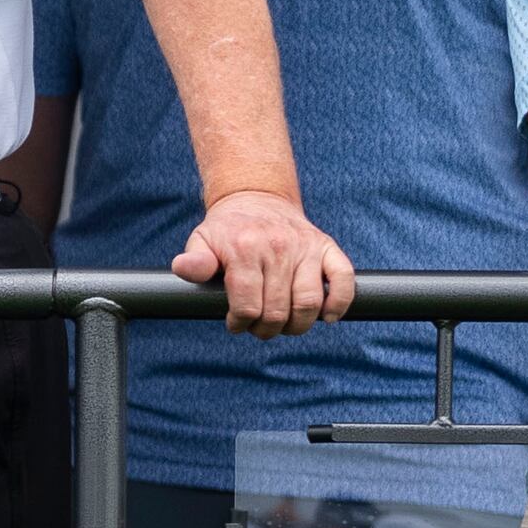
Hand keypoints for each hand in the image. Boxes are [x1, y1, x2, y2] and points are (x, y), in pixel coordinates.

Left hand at [173, 187, 355, 336]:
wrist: (257, 199)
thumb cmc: (227, 229)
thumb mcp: (201, 240)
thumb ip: (195, 260)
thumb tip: (183, 268)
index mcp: (245, 248)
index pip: (247, 304)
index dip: (241, 323)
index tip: (236, 324)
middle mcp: (279, 247)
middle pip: (278, 309)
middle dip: (266, 328)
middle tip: (259, 329)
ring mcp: (307, 247)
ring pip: (309, 301)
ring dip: (298, 325)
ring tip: (285, 326)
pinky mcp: (327, 247)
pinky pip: (343, 279)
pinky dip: (338, 304)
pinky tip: (326, 317)